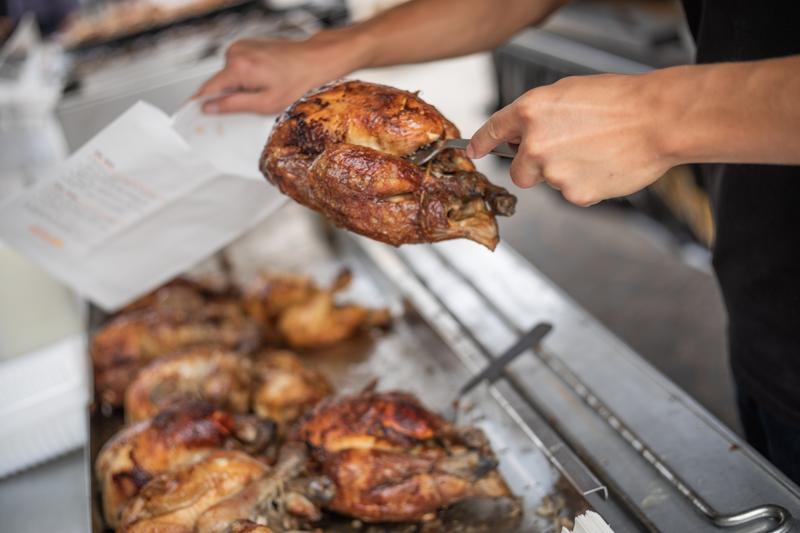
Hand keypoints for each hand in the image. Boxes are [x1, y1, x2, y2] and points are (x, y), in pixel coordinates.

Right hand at [194, 32, 364, 113]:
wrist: (316, 60)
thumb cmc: (297, 82)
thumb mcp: (265, 103)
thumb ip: (233, 105)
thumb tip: (208, 107)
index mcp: (238, 67)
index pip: (207, 88)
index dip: (197, 103)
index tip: (188, 116)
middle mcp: (235, 52)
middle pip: (218, 82)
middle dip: (226, 97)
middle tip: (244, 110)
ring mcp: (241, 46)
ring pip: (229, 75)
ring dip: (239, 88)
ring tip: (262, 92)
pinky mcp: (248, 45)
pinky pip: (239, 67)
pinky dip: (246, 78)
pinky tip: (264, 82)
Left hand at [467, 73, 674, 206]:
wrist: (658, 120)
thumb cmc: (620, 101)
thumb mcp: (568, 92)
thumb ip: (538, 115)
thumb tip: (522, 134)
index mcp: (530, 111)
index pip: (493, 131)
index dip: (482, 144)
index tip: (474, 151)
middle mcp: (535, 143)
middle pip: (518, 172)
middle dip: (533, 168)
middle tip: (562, 155)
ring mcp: (553, 172)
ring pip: (550, 182)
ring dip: (567, 173)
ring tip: (597, 152)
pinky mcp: (575, 194)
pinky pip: (574, 194)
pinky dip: (587, 184)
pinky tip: (605, 165)